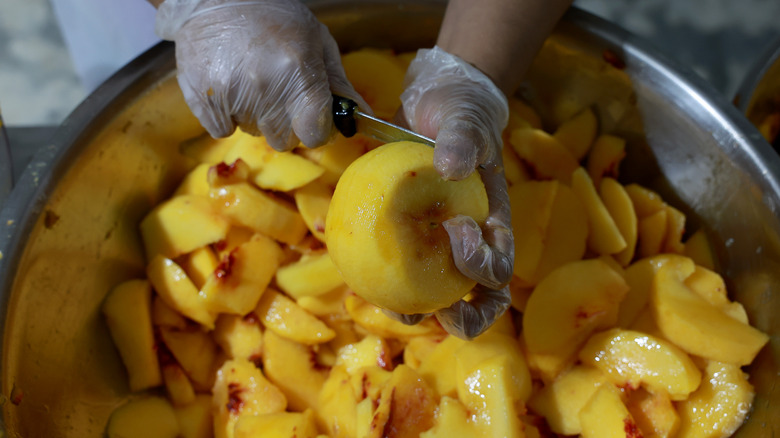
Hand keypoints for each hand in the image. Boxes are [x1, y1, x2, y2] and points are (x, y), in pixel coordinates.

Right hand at [155, 0, 366, 150]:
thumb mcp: (316, 40)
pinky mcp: (203, 100)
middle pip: (285, 140)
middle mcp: (266, 87)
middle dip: (287, 124)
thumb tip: (361, 116)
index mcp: (298, 71)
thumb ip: (338, 82)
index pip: (315, 134)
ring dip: (257, 116)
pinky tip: (230, 85)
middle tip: (279, 93)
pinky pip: (222, 129)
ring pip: (254, 133)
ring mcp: (231, 95)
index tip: (313, 119)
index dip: (317, 130)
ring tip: (251, 81)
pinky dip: (227, 115)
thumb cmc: (273, 16)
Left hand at [389, 46, 513, 339]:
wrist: (436, 104)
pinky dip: (384, 283)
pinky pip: (398, 271)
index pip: (499, 266)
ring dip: (418, 312)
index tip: (454, 227)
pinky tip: (358, 280)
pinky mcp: (407, 239)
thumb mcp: (464, 118)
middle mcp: (470, 244)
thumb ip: (462, 139)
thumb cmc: (459, 113)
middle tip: (439, 316)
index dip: (480, 264)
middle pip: (479, 299)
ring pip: (437, 297)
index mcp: (493, 225)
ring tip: (393, 310)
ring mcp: (438, 246)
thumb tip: (450, 167)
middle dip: (466, 320)